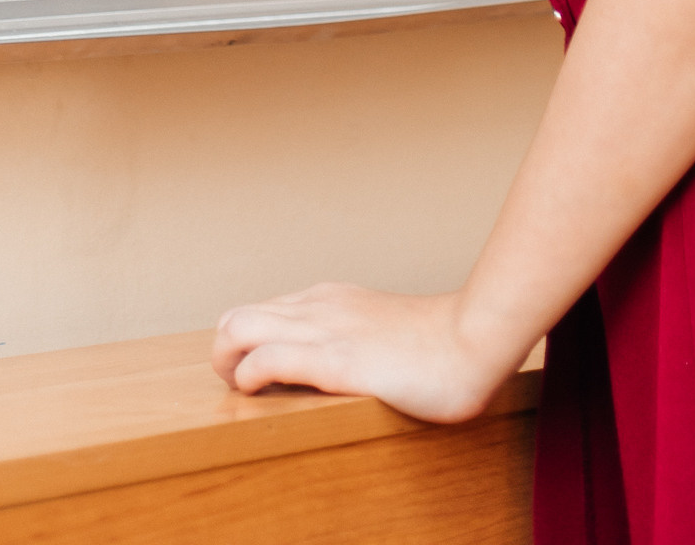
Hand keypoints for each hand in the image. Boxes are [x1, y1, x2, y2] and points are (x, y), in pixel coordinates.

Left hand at [211, 283, 511, 425]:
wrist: (472, 339)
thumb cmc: (438, 345)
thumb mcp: (383, 332)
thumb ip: (355, 338)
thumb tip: (337, 367)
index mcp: (330, 299)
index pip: (260, 312)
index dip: (245, 345)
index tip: (254, 377)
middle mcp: (319, 306)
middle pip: (237, 317)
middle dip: (222, 354)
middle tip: (238, 389)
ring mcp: (324, 329)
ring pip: (238, 330)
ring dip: (225, 364)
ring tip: (241, 392)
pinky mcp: (335, 359)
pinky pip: (267, 360)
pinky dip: (249, 378)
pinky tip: (259, 394)